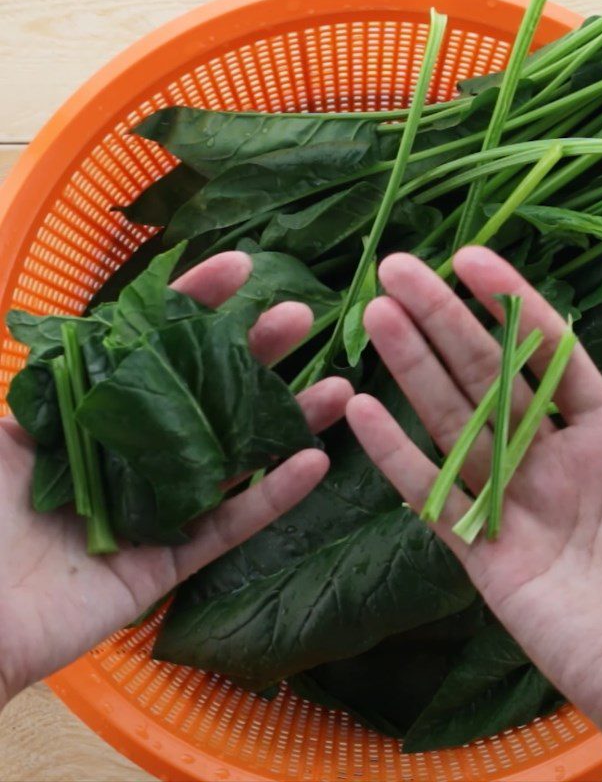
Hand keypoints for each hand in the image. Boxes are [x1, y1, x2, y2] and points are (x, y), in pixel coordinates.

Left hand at [0, 252, 351, 707]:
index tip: (240, 268)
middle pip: (205, 393)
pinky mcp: (170, 560)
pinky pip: (230, 526)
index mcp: (90, 415)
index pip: (148, 344)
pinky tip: (316, 463)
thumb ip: (35, 383)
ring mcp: (157, 506)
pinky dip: (274, 498)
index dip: (193, 304)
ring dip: (286, 421)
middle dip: (255, 352)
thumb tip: (67, 320)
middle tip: (299, 318)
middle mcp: (133, 452)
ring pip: (232, 457)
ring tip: (338, 387)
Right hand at [346, 246, 601, 779]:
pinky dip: (395, 455)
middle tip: (397, 272)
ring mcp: (508, 499)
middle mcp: (547, 456)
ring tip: (375, 317)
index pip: (545, 350)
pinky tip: (362, 411)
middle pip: (484, 375)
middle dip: (442, 321)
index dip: (508, 303)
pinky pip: (429, 493)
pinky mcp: (478, 548)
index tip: (470, 258)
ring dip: (411, 370)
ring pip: (451, 421)